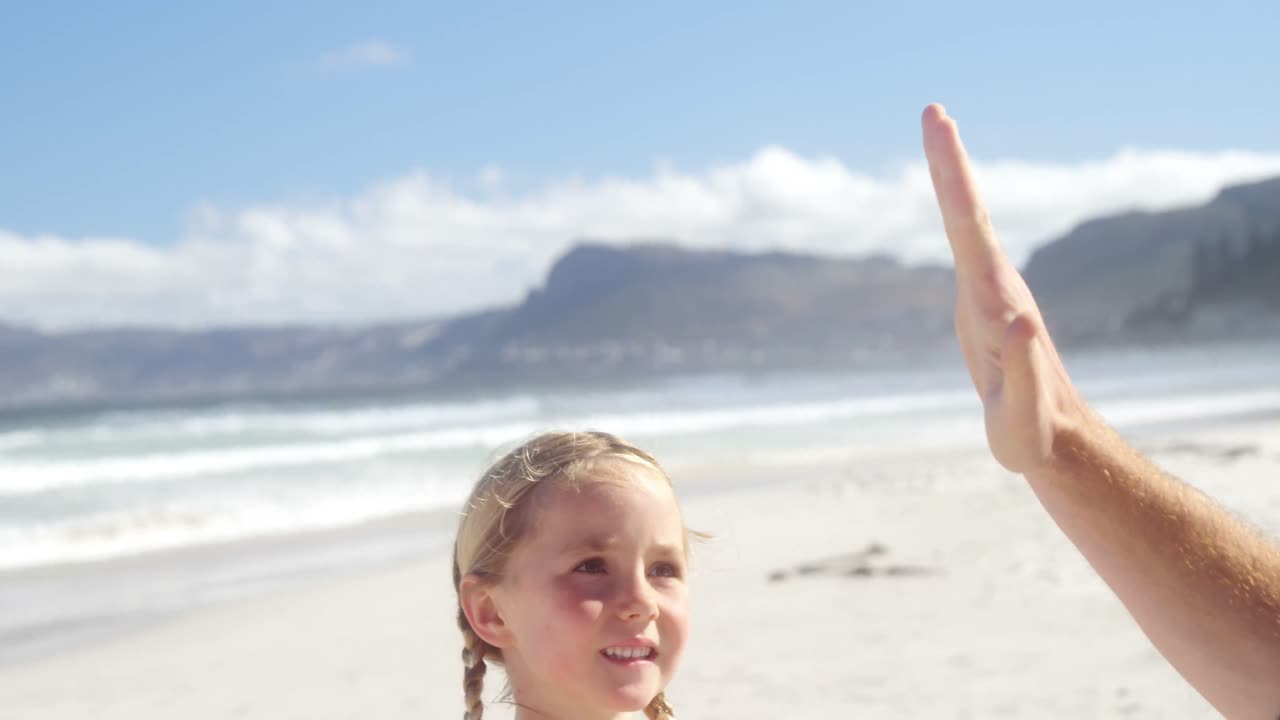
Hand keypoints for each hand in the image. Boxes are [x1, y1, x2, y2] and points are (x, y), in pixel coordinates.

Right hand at [921, 104, 1088, 473]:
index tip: (940, 130)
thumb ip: (1023, 370)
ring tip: (939, 130)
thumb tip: (1017, 320)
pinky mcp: (981, 305)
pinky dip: (954, 209)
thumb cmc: (1033, 433)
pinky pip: (964, 245)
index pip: (969, 228)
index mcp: (996, 300)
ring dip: (952, 176)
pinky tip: (950, 192)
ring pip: (966, 223)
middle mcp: (995, 285)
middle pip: (967, 213)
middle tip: (933, 111)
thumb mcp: (1024, 412)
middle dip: (949, 162)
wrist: (1053, 441)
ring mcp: (988, 293)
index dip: (952, 177)